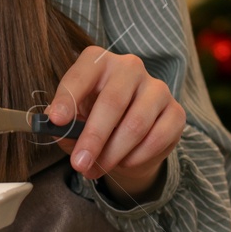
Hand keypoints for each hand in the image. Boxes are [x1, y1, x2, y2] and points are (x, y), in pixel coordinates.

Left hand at [46, 46, 184, 199]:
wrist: (129, 139)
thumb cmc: (95, 122)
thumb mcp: (73, 121)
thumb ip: (64, 123)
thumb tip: (54, 124)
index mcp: (99, 61)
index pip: (82, 74)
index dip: (68, 97)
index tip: (57, 121)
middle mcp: (130, 67)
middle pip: (112, 102)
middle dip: (93, 138)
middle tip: (79, 164)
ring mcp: (156, 87)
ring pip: (135, 124)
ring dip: (113, 154)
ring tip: (97, 169)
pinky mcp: (176, 111)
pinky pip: (157, 138)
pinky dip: (137, 156)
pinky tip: (124, 162)